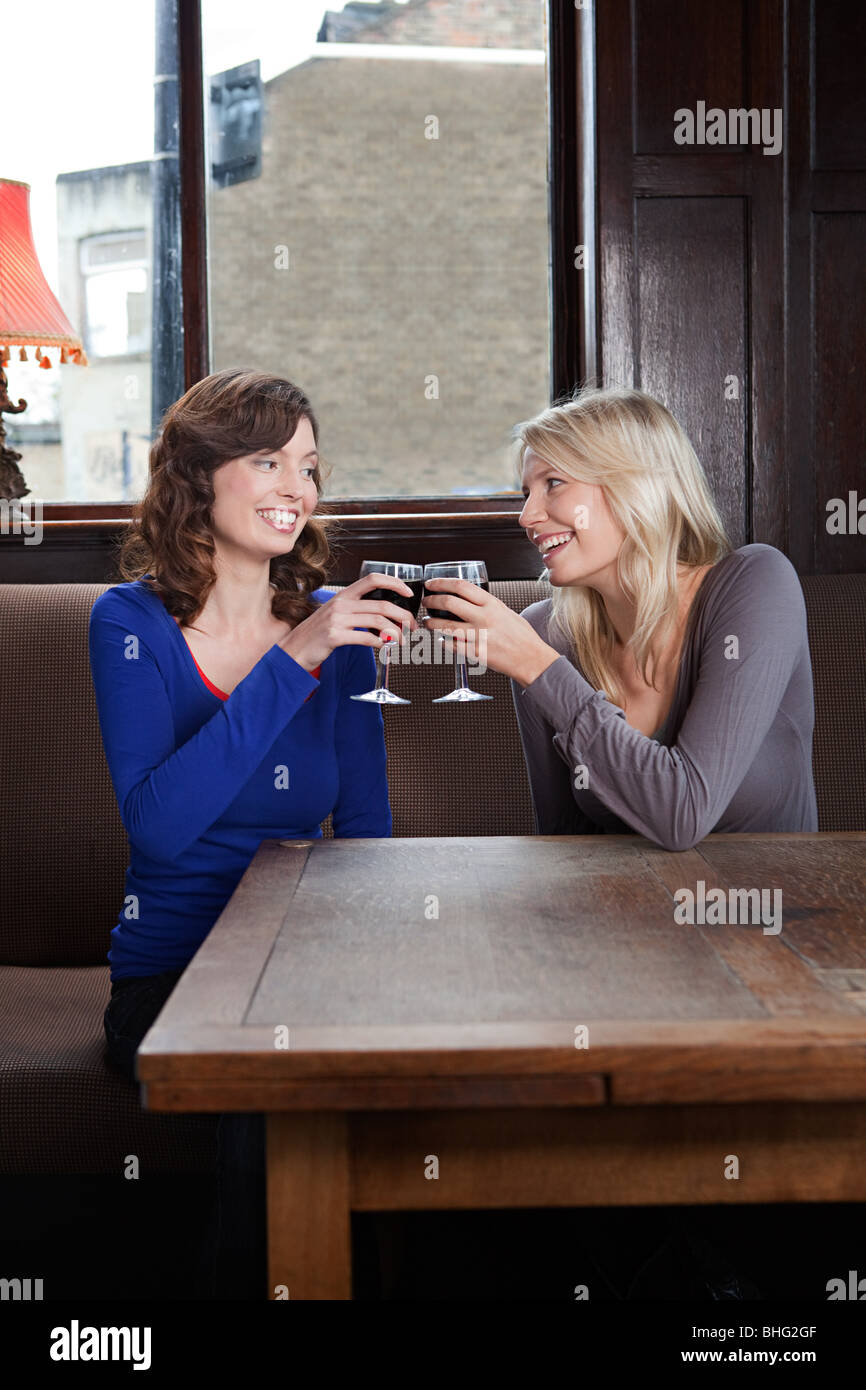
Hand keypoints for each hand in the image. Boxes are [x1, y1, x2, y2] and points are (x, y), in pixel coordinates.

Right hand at [280, 572, 419, 671]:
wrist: (293, 649)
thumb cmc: (317, 634)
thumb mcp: (336, 615)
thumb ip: (357, 611)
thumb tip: (386, 616)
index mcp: (343, 595)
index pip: (372, 579)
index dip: (394, 583)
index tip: (408, 593)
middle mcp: (341, 604)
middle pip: (382, 604)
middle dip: (403, 616)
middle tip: (411, 626)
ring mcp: (336, 620)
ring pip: (378, 622)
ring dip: (395, 633)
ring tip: (401, 641)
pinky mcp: (334, 636)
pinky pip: (366, 638)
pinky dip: (380, 643)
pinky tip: (383, 647)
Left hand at [422, 577, 559, 685]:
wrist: (532, 659)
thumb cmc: (522, 636)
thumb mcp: (506, 612)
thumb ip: (488, 606)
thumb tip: (470, 602)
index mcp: (492, 604)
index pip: (461, 586)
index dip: (441, 583)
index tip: (431, 584)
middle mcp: (484, 618)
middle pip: (448, 603)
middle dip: (431, 601)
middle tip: (425, 602)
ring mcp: (478, 636)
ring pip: (444, 626)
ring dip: (431, 623)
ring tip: (427, 622)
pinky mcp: (475, 653)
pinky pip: (451, 645)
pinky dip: (443, 641)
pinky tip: (441, 640)